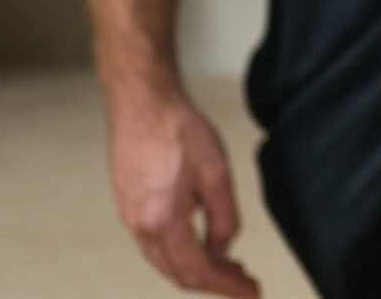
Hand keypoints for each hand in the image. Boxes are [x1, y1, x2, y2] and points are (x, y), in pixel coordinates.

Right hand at [107, 80, 261, 295]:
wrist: (142, 102)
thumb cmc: (179, 130)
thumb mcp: (217, 173)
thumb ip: (224, 218)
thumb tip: (223, 249)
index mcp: (163, 221)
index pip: (199, 270)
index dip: (228, 286)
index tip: (252, 292)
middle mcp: (141, 227)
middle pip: (179, 273)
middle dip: (215, 282)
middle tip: (245, 281)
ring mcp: (129, 218)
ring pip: (165, 262)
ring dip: (197, 270)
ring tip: (229, 266)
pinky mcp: (127, 207)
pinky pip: (155, 245)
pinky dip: (180, 253)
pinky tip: (201, 244)